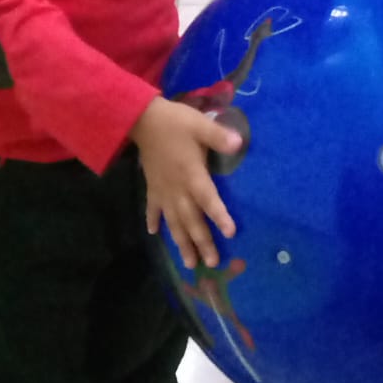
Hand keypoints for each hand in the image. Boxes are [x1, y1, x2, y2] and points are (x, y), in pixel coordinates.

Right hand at [129, 96, 240, 269]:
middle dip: (202, 242)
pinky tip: (153, 234)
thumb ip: (219, 136)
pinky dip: (153, 220)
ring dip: (181, 242)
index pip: (208, 199)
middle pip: (191, 219)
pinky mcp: (152, 186)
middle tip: (211, 263)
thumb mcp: (200, 125)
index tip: (230, 233)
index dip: (219, 216)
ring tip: (188, 263)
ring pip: (173, 222)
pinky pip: (152, 208)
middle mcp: (177, 189)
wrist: (142, 119)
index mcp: (191, 175)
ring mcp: (163, 190)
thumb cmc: (175, 123)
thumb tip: (240, 143)